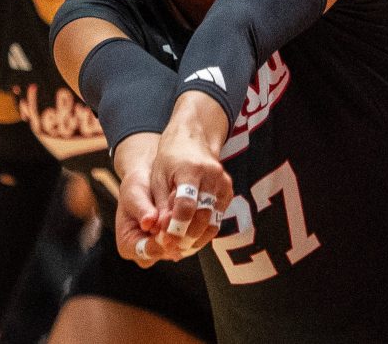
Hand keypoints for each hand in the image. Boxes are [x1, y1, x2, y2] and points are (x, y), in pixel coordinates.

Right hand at [112, 132, 190, 266]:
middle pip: (166, 252)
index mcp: (128, 246)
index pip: (146, 250)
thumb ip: (141, 210)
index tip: (170, 224)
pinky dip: (192, 229)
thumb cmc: (135, 188)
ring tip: (195, 213)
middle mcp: (145, 253)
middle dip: (178, 235)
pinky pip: (187, 242)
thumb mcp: (133, 195)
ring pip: (180, 249)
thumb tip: (149, 222)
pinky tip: (199, 215)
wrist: (146, 183)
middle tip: (188, 217)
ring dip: (188, 232)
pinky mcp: (175, 244)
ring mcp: (162, 250)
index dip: (160, 240)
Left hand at [149, 94, 232, 257]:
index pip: (186, 204)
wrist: (193, 137)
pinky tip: (190, 237)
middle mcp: (212, 176)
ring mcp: (223, 184)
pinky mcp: (228, 192)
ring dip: (196, 238)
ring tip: (179, 248)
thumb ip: (161, 204)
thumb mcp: (158, 176)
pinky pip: (217, 218)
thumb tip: (163, 231)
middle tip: (171, 249)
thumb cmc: (170, 157)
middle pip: (202, 217)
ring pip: (212, 221)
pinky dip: (204, 230)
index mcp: (191, 169)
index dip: (176, 225)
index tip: (165, 239)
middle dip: (186, 237)